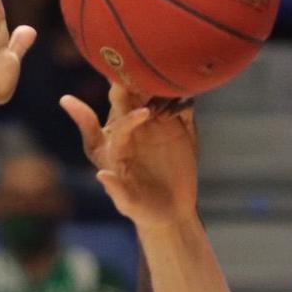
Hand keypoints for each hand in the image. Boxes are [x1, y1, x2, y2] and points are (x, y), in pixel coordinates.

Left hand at [60, 84, 198, 228]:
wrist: (170, 212)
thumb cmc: (141, 208)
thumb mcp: (129, 204)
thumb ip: (116, 191)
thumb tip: (102, 176)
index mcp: (115, 144)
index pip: (119, 124)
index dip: (129, 117)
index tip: (145, 114)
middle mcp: (133, 128)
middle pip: (131, 98)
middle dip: (139, 85)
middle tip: (154, 78)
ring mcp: (156, 124)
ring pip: (156, 95)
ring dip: (163, 87)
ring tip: (175, 84)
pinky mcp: (178, 126)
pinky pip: (182, 106)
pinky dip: (185, 99)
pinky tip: (189, 96)